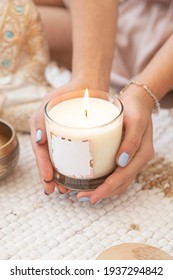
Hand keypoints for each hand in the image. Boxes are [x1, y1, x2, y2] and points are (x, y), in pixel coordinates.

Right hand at [30, 79, 88, 194]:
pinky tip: (81, 177)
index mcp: (44, 132)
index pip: (41, 154)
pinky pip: (77, 157)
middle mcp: (55, 138)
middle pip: (51, 163)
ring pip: (64, 163)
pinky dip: (77, 169)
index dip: (43, 169)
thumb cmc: (67, 93)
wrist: (89, 84)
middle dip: (53, 179)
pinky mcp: (82, 140)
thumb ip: (40, 120)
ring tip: (68, 189)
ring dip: (63, 178)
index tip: (48, 181)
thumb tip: (38, 141)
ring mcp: (68, 140)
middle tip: (58, 190)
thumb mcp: (49, 103)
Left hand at [77, 87, 154, 203]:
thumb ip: (131, 141)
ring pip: (119, 182)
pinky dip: (105, 182)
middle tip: (82, 197)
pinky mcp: (125, 157)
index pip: (124, 177)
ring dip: (103, 190)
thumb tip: (121, 162)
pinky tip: (92, 182)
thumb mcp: (135, 122)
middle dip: (102, 193)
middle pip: (121, 184)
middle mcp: (138, 160)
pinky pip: (117, 174)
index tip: (93, 196)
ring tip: (84, 194)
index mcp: (142, 154)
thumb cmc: (135, 109)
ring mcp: (132, 160)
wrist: (138, 102)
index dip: (108, 188)